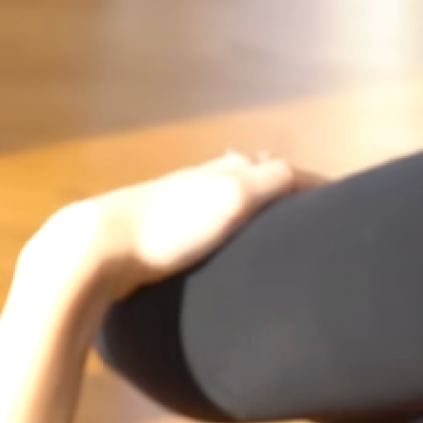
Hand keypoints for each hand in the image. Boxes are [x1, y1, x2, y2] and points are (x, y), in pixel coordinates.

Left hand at [41, 151, 329, 295]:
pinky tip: (208, 256)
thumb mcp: (232, 197)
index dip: (297, 180)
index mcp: (217, 172)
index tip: (326, 201)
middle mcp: (193, 183)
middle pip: (236, 177)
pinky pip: (189, 230)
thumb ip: (271, 182)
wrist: (97, 250)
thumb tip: (310, 177)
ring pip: (210, 202)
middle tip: (293, 214)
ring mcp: (166, 210)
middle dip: (265, 188)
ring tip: (257, 236)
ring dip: (235, 211)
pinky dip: (209, 234)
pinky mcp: (146, 240)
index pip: (267, 166)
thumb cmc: (171, 226)